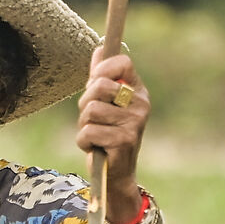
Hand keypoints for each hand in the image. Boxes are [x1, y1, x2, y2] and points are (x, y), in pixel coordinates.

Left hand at [75, 47, 149, 223]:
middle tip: (92, 117)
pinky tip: (95, 148)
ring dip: (84, 124)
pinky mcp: (123, 142)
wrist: (116, 174)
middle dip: (85, 102)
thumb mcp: (106, 104)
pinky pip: (88, 131)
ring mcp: (134, 124)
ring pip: (90, 110)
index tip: (94, 81)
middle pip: (100, 85)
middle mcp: (140, 105)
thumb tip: (99, 49)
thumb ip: (101, 78)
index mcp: (138, 92)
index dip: (102, 68)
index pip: (123, 62)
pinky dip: (84, 141)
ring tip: (95, 134)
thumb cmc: (108, 134)